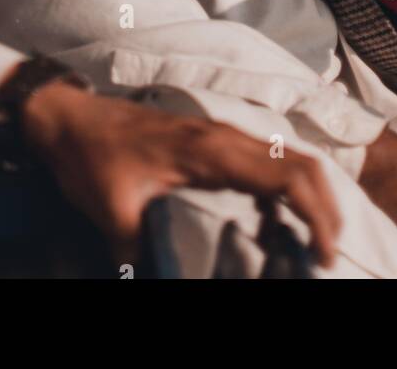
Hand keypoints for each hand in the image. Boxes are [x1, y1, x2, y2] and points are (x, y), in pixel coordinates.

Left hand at [18, 81, 340, 266]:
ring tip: (313, 243)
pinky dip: (288, 189)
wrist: (69, 117)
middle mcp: (227, 136)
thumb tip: (159, 279)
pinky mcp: (212, 141)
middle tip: (327, 257)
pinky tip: (279, 222)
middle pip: (302, 163)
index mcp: (212, 149)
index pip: (287, 174)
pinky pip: (267, 161)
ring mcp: (222, 134)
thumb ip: (142, 249)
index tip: (323, 254)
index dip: (317, 213)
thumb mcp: (112, 211)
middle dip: (327, 209)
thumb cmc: (92, 157)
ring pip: (289, 158)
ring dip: (312, 197)